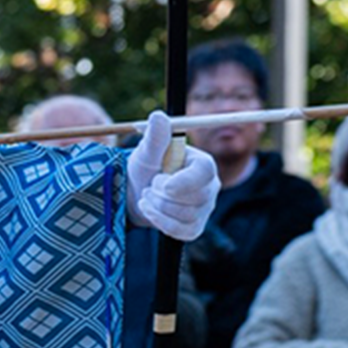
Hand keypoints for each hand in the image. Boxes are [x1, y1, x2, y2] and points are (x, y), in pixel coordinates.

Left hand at [127, 111, 219, 241]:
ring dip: (157, 206)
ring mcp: (204, 209)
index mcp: (203, 164)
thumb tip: (158, 116)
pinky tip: (150, 210)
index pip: (204, 172)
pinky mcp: (195, 227)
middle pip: (195, 198)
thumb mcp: (146, 152)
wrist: (137, 192)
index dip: (184, 181)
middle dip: (163, 194)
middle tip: (150, 185)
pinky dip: (160, 222)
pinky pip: (181, 231)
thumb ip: (155, 138)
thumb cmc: (146, 167)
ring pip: (185, 215)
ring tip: (148, 195)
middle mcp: (209, 187)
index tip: (163, 184)